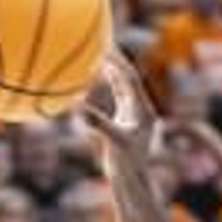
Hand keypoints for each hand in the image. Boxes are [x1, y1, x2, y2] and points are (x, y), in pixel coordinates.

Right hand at [84, 50, 160, 176]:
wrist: (133, 181)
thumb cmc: (127, 164)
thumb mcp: (114, 142)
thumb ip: (99, 124)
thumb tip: (79, 108)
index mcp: (142, 110)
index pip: (131, 80)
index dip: (118, 63)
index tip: (106, 47)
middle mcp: (140, 109)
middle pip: (128, 77)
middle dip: (116, 59)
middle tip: (102, 40)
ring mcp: (134, 113)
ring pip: (123, 85)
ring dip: (113, 68)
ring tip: (100, 50)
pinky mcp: (126, 119)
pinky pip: (117, 94)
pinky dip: (108, 83)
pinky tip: (97, 73)